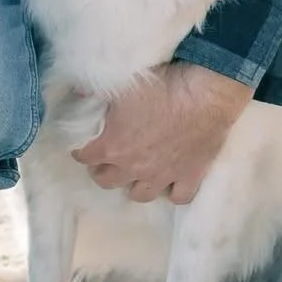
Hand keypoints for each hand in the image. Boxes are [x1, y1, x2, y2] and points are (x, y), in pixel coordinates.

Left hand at [72, 63, 253, 204]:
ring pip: (141, 194)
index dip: (81, 149)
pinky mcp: (189, 177)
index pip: (84, 156)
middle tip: (106, 159)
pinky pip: (178, 197)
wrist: (204, 94)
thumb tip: (78, 94)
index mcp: (112, 146)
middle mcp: (134, 167)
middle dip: (102, 170)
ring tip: (135, 173)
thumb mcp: (119, 84)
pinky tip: (170, 183)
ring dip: (134, 185)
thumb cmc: (160, 85)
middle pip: (107, 181)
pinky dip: (172, 192)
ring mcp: (163, 176)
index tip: (83, 145)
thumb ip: (94, 92)